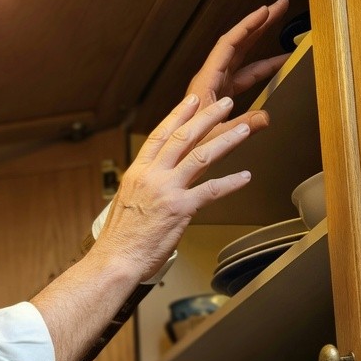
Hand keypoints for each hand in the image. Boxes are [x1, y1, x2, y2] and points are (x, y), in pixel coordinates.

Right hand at [95, 90, 252, 282]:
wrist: (115, 259)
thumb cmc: (120, 239)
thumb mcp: (127, 202)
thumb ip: (145, 188)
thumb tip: (158, 184)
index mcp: (138, 172)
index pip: (160, 135)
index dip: (178, 114)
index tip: (192, 100)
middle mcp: (152, 176)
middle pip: (184, 137)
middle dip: (208, 116)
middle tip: (226, 104)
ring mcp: (167, 191)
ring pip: (201, 156)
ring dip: (227, 140)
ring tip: (243, 129)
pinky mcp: (180, 209)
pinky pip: (211, 190)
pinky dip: (231, 182)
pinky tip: (244, 176)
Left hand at [186, 0, 290, 140]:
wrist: (173, 159)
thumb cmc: (186, 148)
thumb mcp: (215, 138)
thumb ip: (242, 126)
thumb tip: (266, 117)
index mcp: (206, 82)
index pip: (229, 45)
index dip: (247, 27)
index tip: (265, 11)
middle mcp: (211, 80)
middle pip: (238, 45)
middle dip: (260, 25)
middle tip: (280, 7)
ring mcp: (217, 88)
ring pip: (244, 61)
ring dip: (264, 46)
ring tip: (285, 35)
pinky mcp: (221, 99)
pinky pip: (245, 78)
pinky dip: (262, 70)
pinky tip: (277, 69)